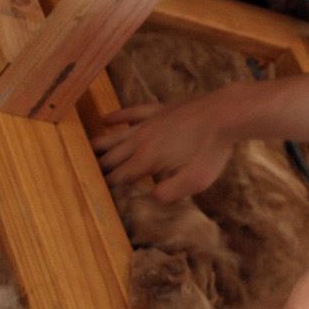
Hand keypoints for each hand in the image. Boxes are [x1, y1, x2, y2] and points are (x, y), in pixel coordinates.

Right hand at [94, 88, 243, 201]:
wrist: (224, 114)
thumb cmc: (212, 150)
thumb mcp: (195, 181)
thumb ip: (170, 192)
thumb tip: (150, 198)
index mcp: (147, 161)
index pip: (119, 176)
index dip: (107, 186)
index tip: (95, 192)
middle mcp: (140, 141)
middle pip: (112, 157)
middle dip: (98, 168)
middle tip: (84, 175)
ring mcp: (148, 123)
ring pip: (116, 136)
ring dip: (100, 145)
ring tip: (85, 152)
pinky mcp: (158, 110)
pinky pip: (131, 113)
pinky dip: (117, 116)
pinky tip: (105, 119)